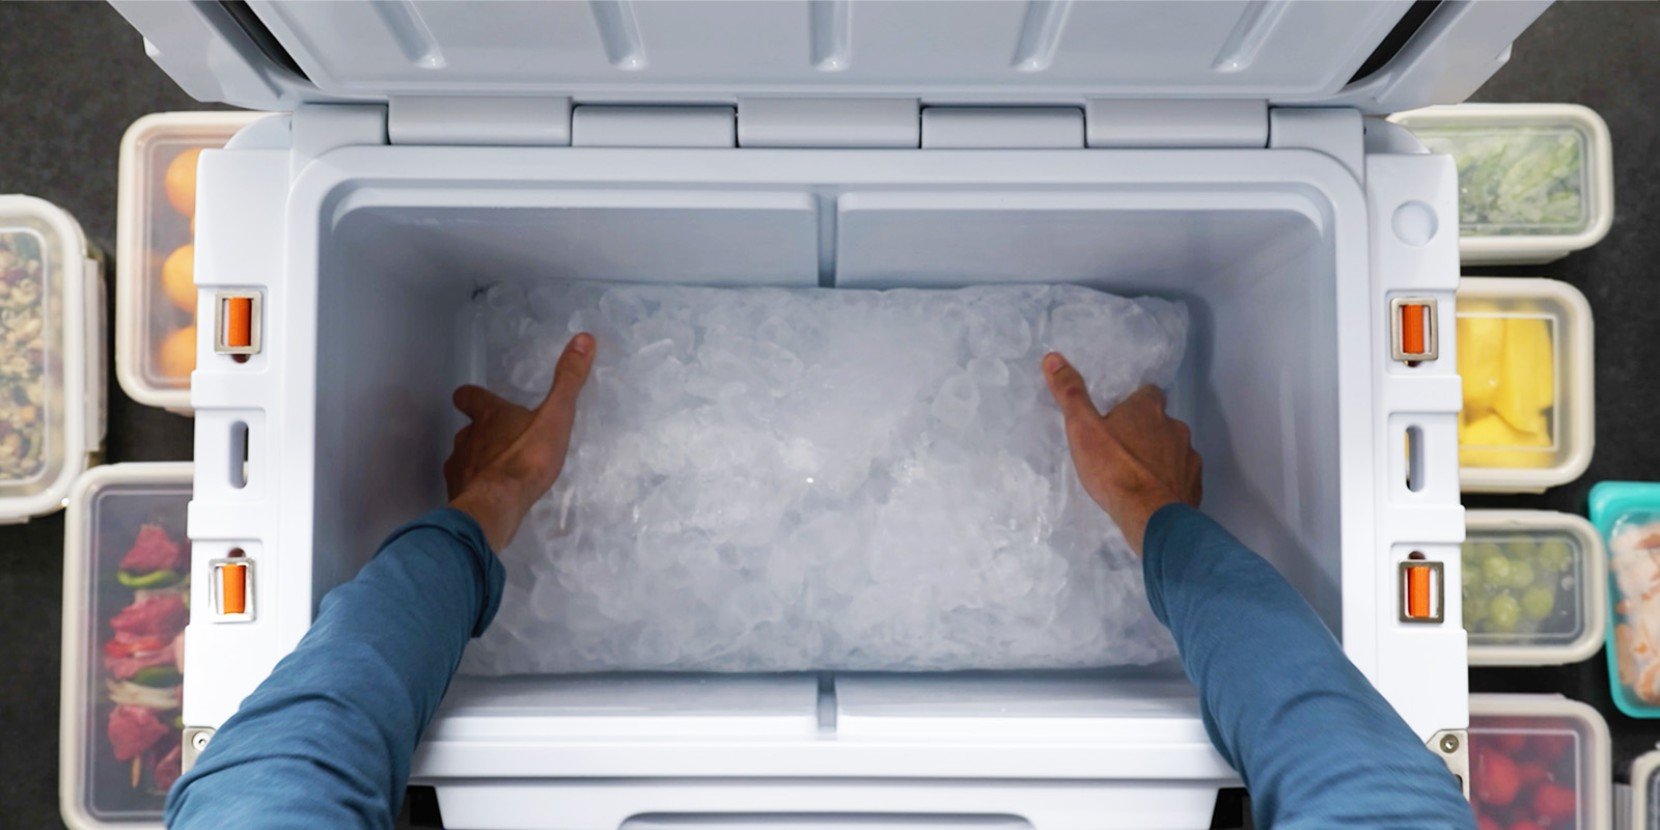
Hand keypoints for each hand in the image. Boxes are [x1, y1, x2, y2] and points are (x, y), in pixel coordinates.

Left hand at [446, 333, 595, 550]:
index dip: (474, 397)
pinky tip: (493, 496)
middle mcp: (467, 437)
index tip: (480, 401)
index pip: (469, 396)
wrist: (497, 506)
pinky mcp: (457, 493)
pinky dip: (476, 487)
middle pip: (469, 429)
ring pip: (465, 457)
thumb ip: (568, 381)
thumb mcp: (556, 416)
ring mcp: (458, 466)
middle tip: (505, 442)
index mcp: (489, 416)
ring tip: (501, 473)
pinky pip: (465, 486)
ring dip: (479, 461)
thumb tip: (583, 338)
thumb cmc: (527, 458)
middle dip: (483, 433)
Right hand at [1042, 352, 1200, 555]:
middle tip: (1122, 450)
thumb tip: (1052, 357)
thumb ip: (1070, 394)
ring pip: (1174, 449)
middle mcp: (1175, 427)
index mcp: (1148, 409)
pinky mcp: (1194, 484)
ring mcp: (1189, 456)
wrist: (1150, 516)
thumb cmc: (1113, 469)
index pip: (1148, 393)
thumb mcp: (1082, 429)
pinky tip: (1154, 495)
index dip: (1134, 404)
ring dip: (1160, 457)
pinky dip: (1170, 481)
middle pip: (1161, 423)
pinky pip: (1182, 476)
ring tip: (1137, 476)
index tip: (1119, 417)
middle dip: (1147, 432)